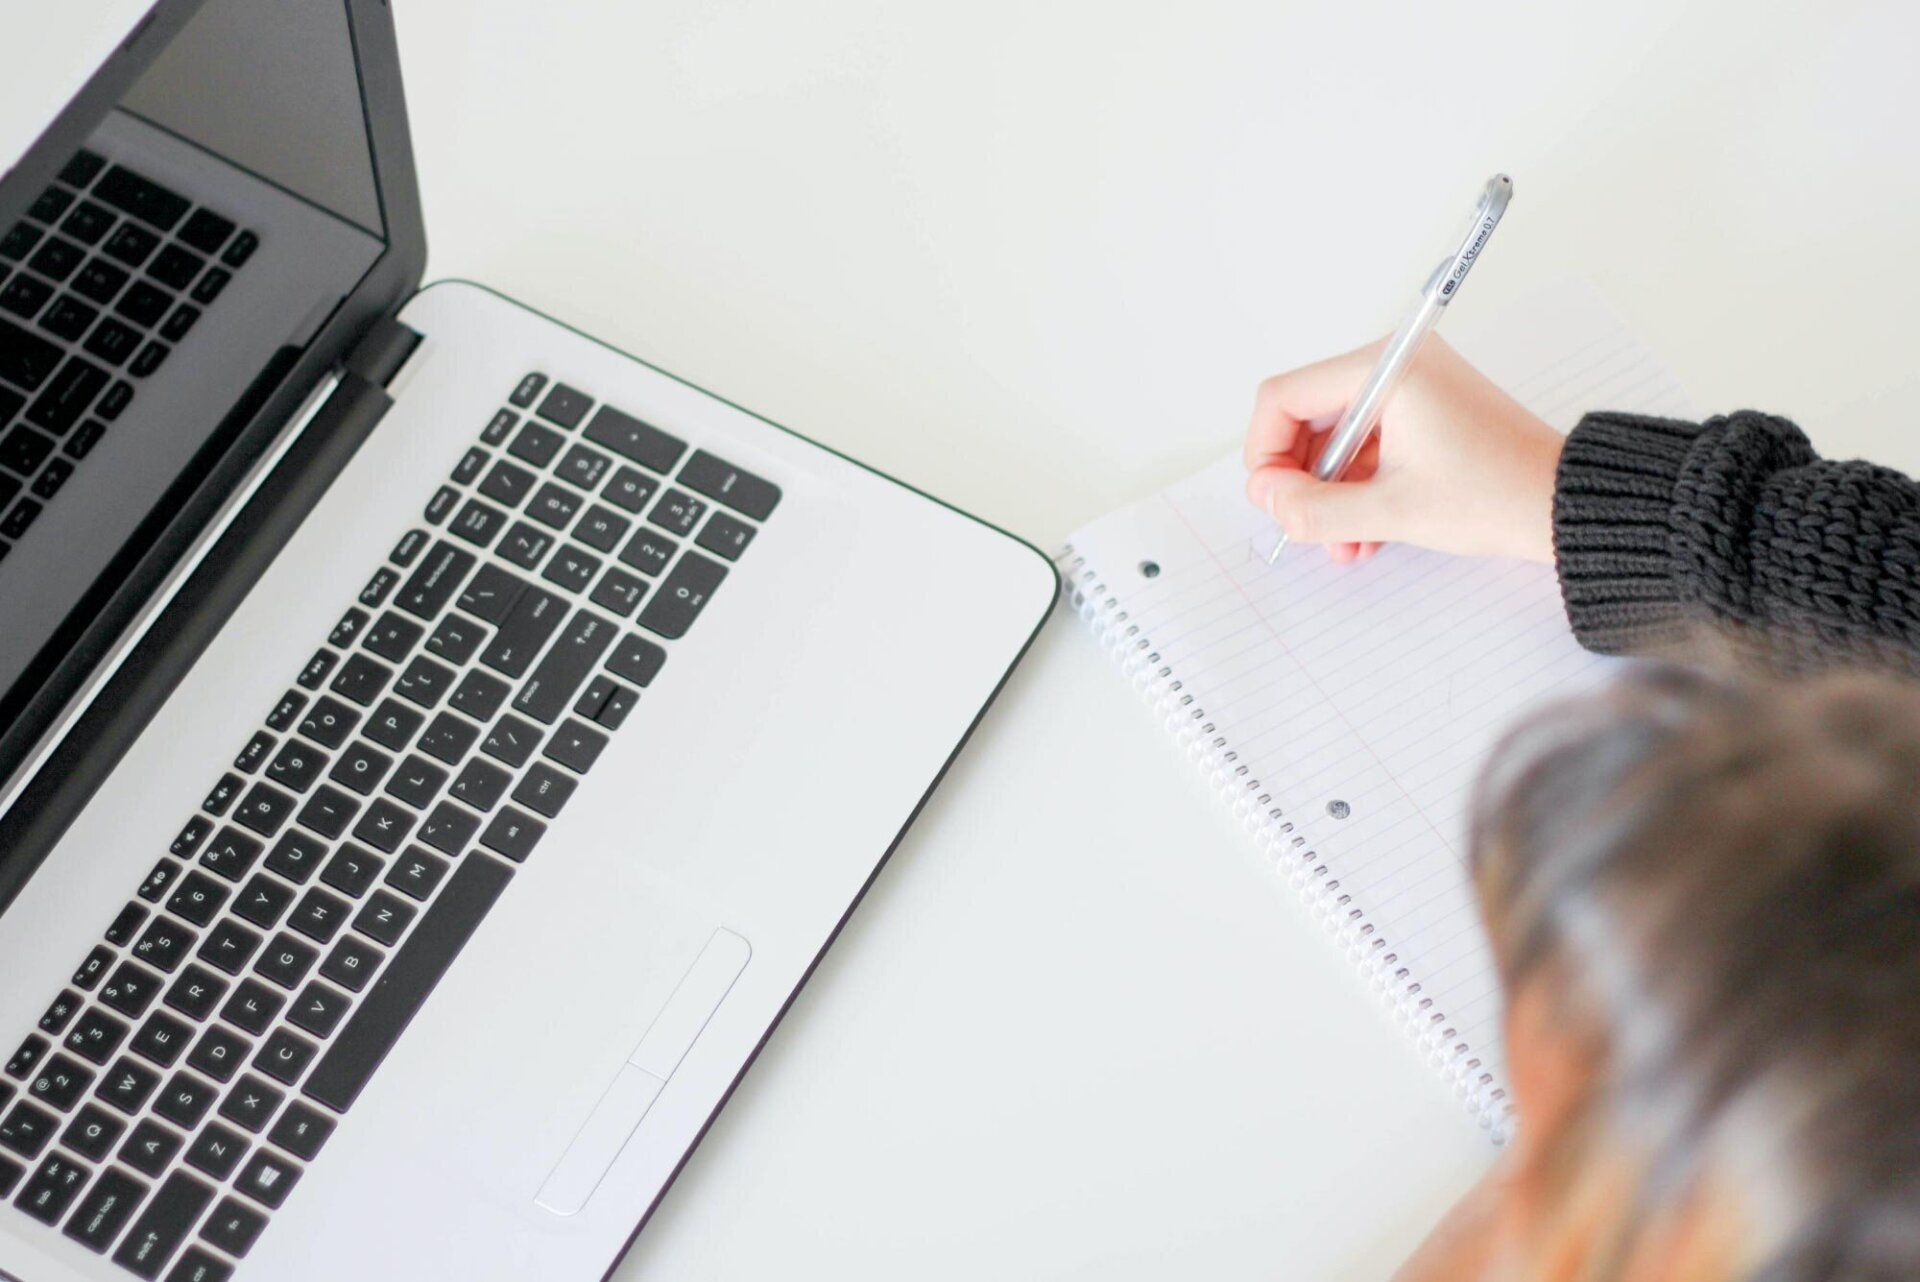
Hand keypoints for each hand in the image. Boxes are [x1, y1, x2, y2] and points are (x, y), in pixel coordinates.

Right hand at [1243, 336, 1563, 563]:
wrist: (1564, 504)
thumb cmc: (1497, 495)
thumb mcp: (1391, 511)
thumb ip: (1314, 508)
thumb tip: (1267, 497)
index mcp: (1386, 369)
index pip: (1284, 396)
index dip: (1266, 452)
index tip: (1273, 499)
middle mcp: (1396, 366)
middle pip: (1307, 416)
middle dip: (1301, 479)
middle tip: (1304, 524)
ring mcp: (1412, 388)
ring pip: (1336, 438)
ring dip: (1330, 493)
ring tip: (1342, 542)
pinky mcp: (1425, 412)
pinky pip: (1367, 445)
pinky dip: (1357, 486)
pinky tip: (1364, 532)